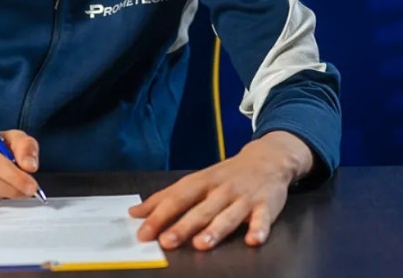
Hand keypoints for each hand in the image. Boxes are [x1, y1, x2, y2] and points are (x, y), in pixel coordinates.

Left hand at [128, 131, 313, 250]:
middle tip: (167, 241)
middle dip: (183, 226)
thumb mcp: (195, 181)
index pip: (177, 199)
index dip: (159, 216)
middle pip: (200, 210)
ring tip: (201, 243)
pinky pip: (262, 219)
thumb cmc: (226, 175)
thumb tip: (135, 212)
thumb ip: (166, 197)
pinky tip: (253, 240)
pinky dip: (258, 229)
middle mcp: (221, 190)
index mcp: (201, 183)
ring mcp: (243, 198)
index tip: (144, 232)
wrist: (266, 159)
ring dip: (215, 230)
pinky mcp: (265, 206)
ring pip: (228, 215)